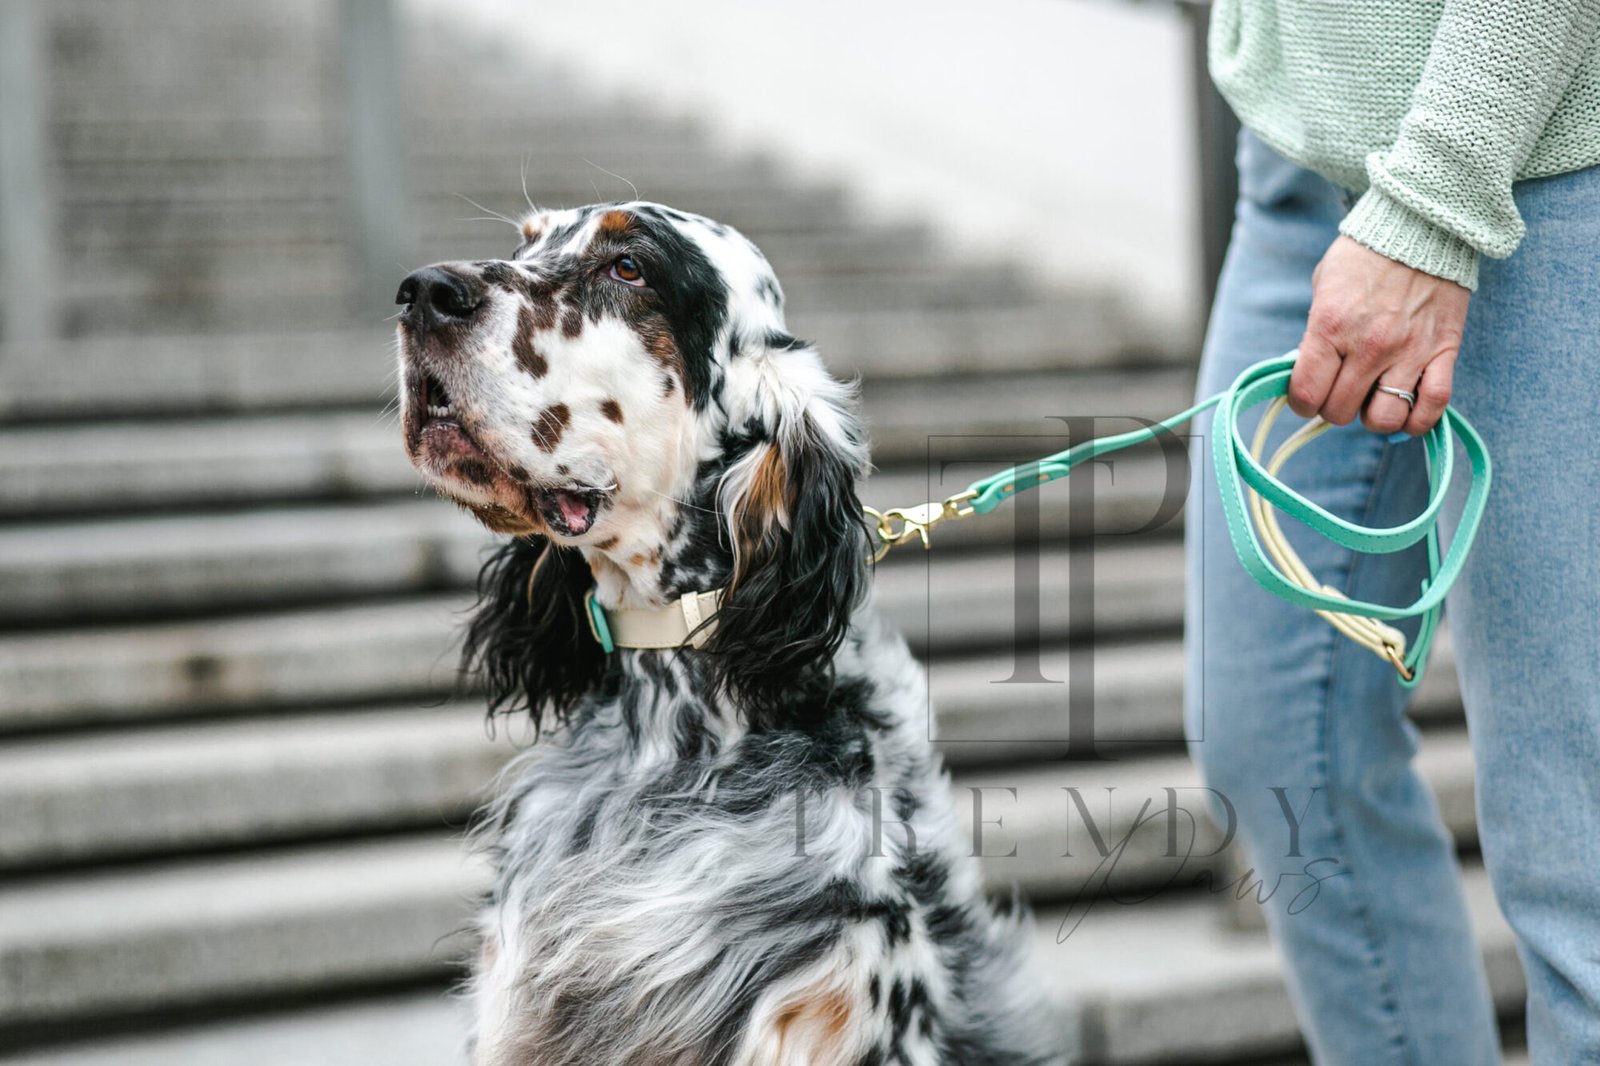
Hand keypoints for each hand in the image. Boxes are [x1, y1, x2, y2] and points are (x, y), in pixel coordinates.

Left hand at [1290, 236, 1470, 435]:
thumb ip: (1315, 335)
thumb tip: (1309, 374)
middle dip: (1333, 407)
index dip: (1301, 402)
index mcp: (1329, 327)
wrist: (1421, 227)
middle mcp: (1368, 346)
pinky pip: (1433, 406)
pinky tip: (1407, 409)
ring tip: (1372, 399)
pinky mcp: (1443, 351)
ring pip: (1384, 419)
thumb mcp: (1323, 289)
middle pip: (1339, 412)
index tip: (1306, 395)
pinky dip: (1418, 419)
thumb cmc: (1364, 256)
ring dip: (1373, 417)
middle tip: (1340, 390)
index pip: (1306, 394)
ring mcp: (1409, 351)